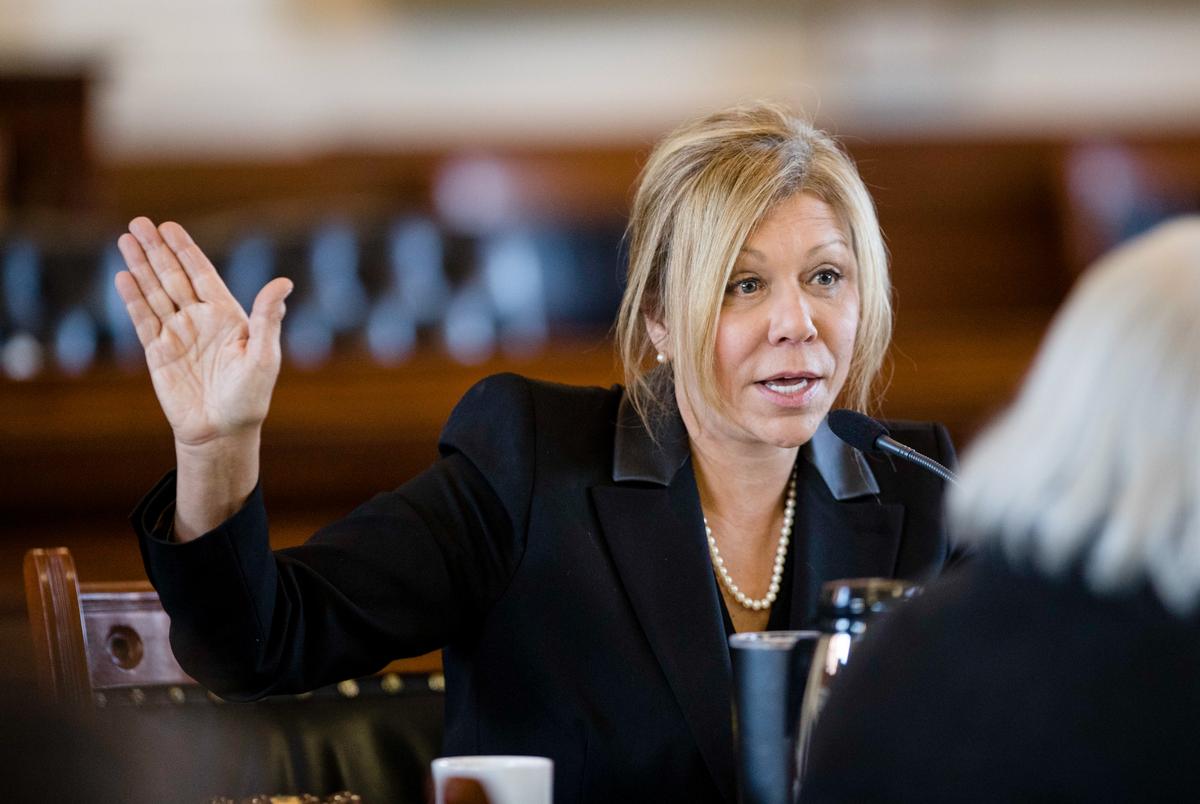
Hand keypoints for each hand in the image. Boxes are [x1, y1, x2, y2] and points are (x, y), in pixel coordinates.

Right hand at [115, 217, 292, 447]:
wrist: (223, 431)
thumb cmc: (250, 396)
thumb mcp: (264, 356)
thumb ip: (267, 319)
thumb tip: (284, 282)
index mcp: (227, 316)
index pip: (202, 274)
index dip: (186, 250)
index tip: (170, 227)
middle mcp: (199, 319)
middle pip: (173, 276)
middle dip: (157, 250)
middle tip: (140, 221)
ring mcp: (177, 334)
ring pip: (155, 292)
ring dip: (140, 267)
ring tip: (125, 239)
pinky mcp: (158, 353)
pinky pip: (143, 320)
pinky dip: (133, 299)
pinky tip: (123, 277)